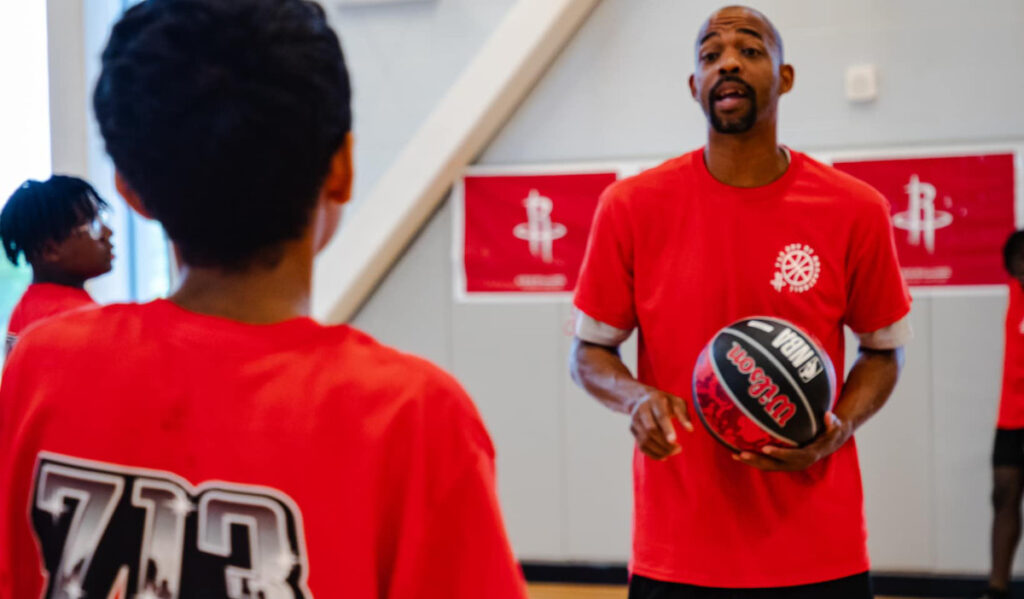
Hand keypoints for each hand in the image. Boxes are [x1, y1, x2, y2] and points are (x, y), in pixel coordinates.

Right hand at [629, 387, 692, 459]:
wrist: (643, 398)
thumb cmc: (665, 402)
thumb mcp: (677, 402)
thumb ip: (683, 415)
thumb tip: (690, 430)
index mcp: (655, 400)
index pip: (660, 416)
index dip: (667, 429)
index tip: (674, 441)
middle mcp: (642, 410)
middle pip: (650, 430)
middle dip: (665, 443)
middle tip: (679, 449)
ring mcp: (635, 420)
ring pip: (645, 440)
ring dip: (660, 450)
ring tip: (673, 452)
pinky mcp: (632, 429)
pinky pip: (641, 446)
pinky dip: (652, 454)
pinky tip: (664, 456)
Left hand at [733, 412, 851, 471]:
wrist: (830, 443)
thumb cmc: (831, 431)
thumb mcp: (835, 427)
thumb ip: (832, 422)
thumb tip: (828, 415)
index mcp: (810, 455)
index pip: (794, 456)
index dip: (780, 454)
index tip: (766, 448)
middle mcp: (797, 462)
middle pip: (775, 464)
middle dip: (758, 460)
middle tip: (742, 453)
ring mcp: (789, 463)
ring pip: (768, 465)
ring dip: (752, 461)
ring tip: (735, 455)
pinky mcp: (783, 462)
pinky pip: (767, 462)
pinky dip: (753, 459)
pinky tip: (738, 452)